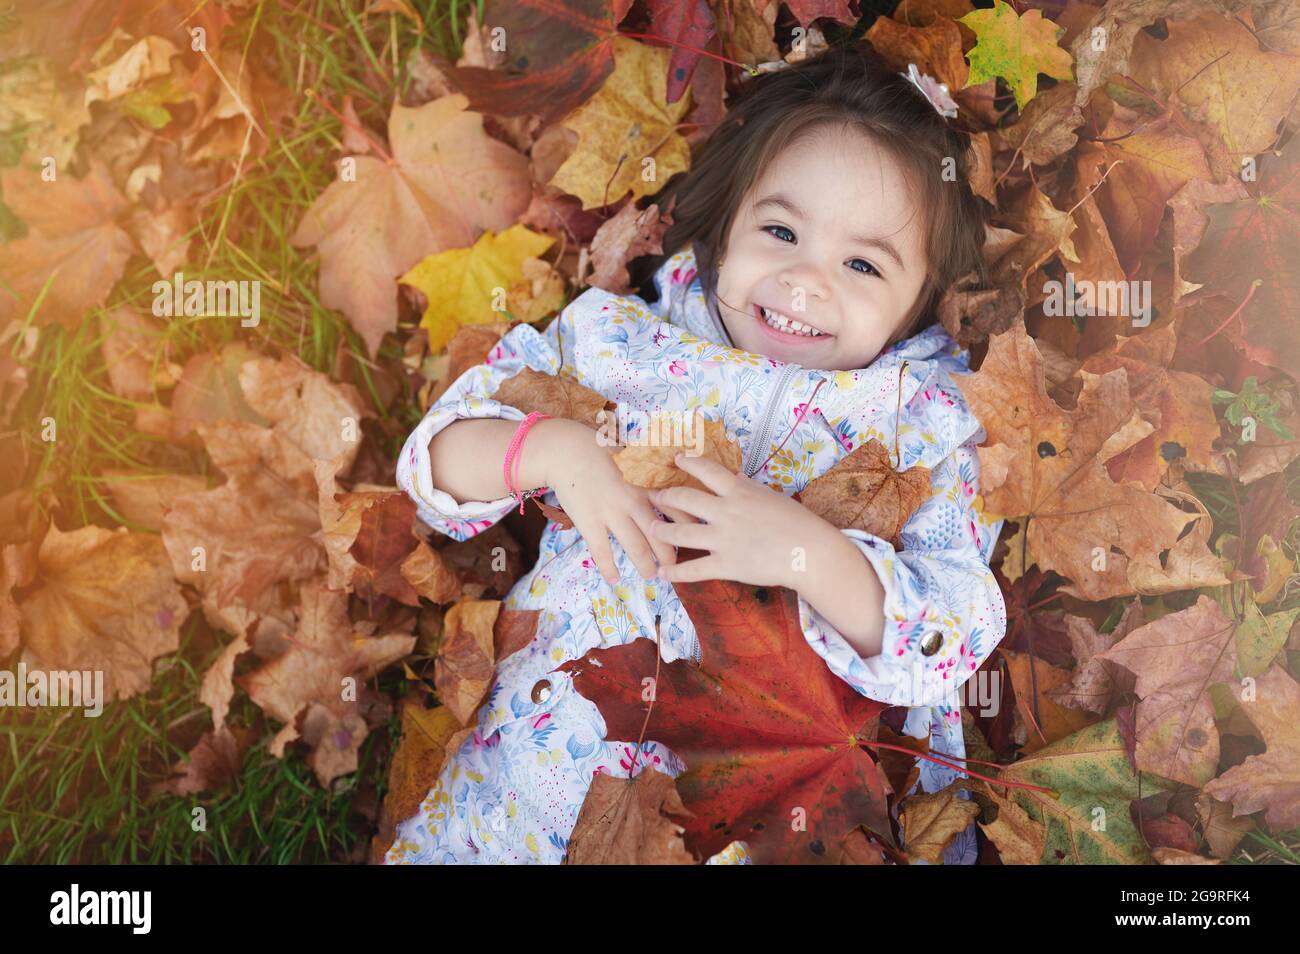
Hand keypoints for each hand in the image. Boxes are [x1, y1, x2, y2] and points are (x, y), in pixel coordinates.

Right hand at [532, 418, 675, 583]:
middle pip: (660, 534)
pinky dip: (609, 568)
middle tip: (675, 568)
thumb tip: (672, 482)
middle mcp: (633, 501)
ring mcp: (611, 513)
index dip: (688, 526)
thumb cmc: (600, 451)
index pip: (676, 508)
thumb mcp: (633, 456)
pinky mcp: (590, 522)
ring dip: (645, 565)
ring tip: (651, 577)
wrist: (566, 452)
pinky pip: (602, 552)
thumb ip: (651, 473)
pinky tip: (614, 580)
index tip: (696, 538)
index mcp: (646, 484)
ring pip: (636, 547)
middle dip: (669, 554)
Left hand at [648, 453, 828, 587]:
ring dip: (661, 531)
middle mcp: (726, 512)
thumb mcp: (770, 496)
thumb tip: (734, 477)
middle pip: (685, 498)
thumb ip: (747, 488)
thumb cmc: (797, 522)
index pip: (706, 470)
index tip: (676, 458)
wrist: (810, 552)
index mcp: (739, 491)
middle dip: (666, 497)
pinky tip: (663, 574)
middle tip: (655, 497)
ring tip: (650, 529)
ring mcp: (723, 539)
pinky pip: (693, 570)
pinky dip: (675, 573)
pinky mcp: (726, 565)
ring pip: (681, 533)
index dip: (688, 462)